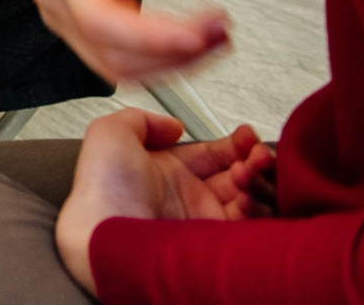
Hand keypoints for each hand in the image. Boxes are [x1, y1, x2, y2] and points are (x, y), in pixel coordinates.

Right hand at [30, 0, 226, 83]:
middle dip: (171, 53)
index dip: (146, 37)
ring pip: (116, 66)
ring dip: (172, 64)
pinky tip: (195, 44)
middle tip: (220, 30)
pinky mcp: (81, 25)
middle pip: (107, 50)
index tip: (195, 36)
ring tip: (217, 38)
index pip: (95, 15)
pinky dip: (162, 61)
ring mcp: (62, 11)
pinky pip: (121, 61)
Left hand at [55, 110, 274, 291]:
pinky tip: (247, 195)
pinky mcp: (220, 245)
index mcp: (166, 172)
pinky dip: (260, 208)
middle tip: (255, 153)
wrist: (108, 236)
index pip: (212, 154)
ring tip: (245, 171)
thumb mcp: (110, 135)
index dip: (233, 143)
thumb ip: (141, 119)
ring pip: (251, 199)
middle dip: (253, 159)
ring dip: (257, 180)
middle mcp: (188, 198)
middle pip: (238, 175)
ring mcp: (206, 222)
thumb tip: (173, 126)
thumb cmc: (104, 189)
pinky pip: (254, 226)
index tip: (245, 135)